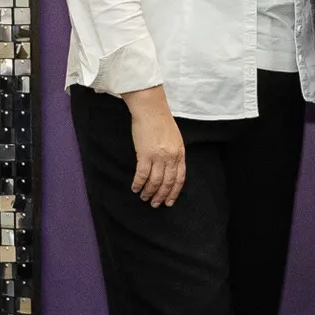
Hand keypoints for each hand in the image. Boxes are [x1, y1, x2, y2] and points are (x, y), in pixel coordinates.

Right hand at [122, 85, 185, 205]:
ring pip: (155, 181)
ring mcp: (158, 156)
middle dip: (161, 196)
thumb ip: (175, 154)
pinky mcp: (144, 154)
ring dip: (149, 192)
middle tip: (155, 204)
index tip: (169, 201)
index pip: (179, 178)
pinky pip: (142, 174)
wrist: (151, 110)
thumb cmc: (162, 122)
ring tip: (144, 198)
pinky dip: (138, 183)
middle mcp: (171, 157)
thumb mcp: (176, 139)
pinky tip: (135, 188)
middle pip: (167, 182)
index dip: (174, 192)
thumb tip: (170, 169)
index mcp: (180, 154)